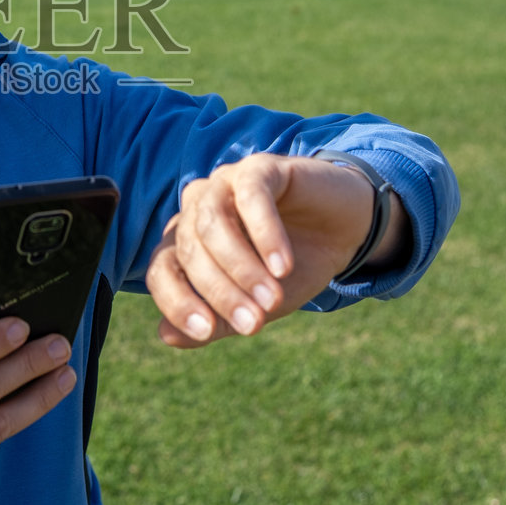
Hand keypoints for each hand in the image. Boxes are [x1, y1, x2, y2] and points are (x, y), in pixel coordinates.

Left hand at [145, 153, 387, 348]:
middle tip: (254, 323)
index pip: (161, 271)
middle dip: (220, 292)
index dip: (177, 303)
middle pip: (189, 251)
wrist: (344, 233)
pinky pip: (250, 196)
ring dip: (241, 267)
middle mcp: (196, 210)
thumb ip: (216, 322)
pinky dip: (264, 234)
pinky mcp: (258, 168)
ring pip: (212, 223)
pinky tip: (282, 265)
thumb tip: (166, 336)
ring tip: (272, 299)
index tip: (208, 331)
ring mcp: (224, 184)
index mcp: (186, 243)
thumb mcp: (256, 306)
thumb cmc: (292, 270)